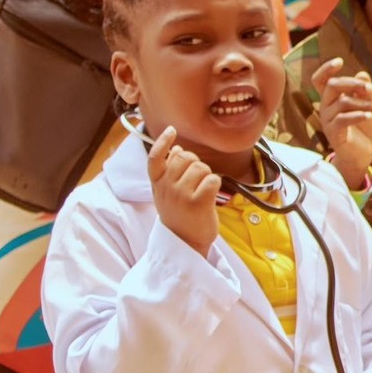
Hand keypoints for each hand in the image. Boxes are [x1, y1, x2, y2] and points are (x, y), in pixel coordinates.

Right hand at [146, 126, 219, 254]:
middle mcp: (166, 187)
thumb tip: (177, 149)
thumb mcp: (165, 193)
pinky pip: (212, 179)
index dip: (163, 141)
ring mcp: (181, 194)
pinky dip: (216, 184)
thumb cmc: (180, 215)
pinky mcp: (198, 202)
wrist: (185, 242)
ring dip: (207, 175)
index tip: (172, 130)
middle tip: (197, 179)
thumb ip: (168, 172)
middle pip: (185, 157)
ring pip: (200, 167)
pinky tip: (212, 195)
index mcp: (157, 183)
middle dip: (196, 162)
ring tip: (203, 189)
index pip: (155, 157)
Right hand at [311, 57, 371, 188]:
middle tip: (370, 88)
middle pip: (332, 86)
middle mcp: (325, 107)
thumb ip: (365, 91)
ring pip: (342, 102)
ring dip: (363, 103)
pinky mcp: (334, 133)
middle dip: (353, 83)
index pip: (320, 80)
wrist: (362, 155)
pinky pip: (344, 119)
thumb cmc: (363, 129)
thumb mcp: (368, 106)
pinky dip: (359, 115)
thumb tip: (362, 73)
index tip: (340, 61)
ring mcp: (328, 120)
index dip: (326, 69)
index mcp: (331, 99)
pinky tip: (371, 115)